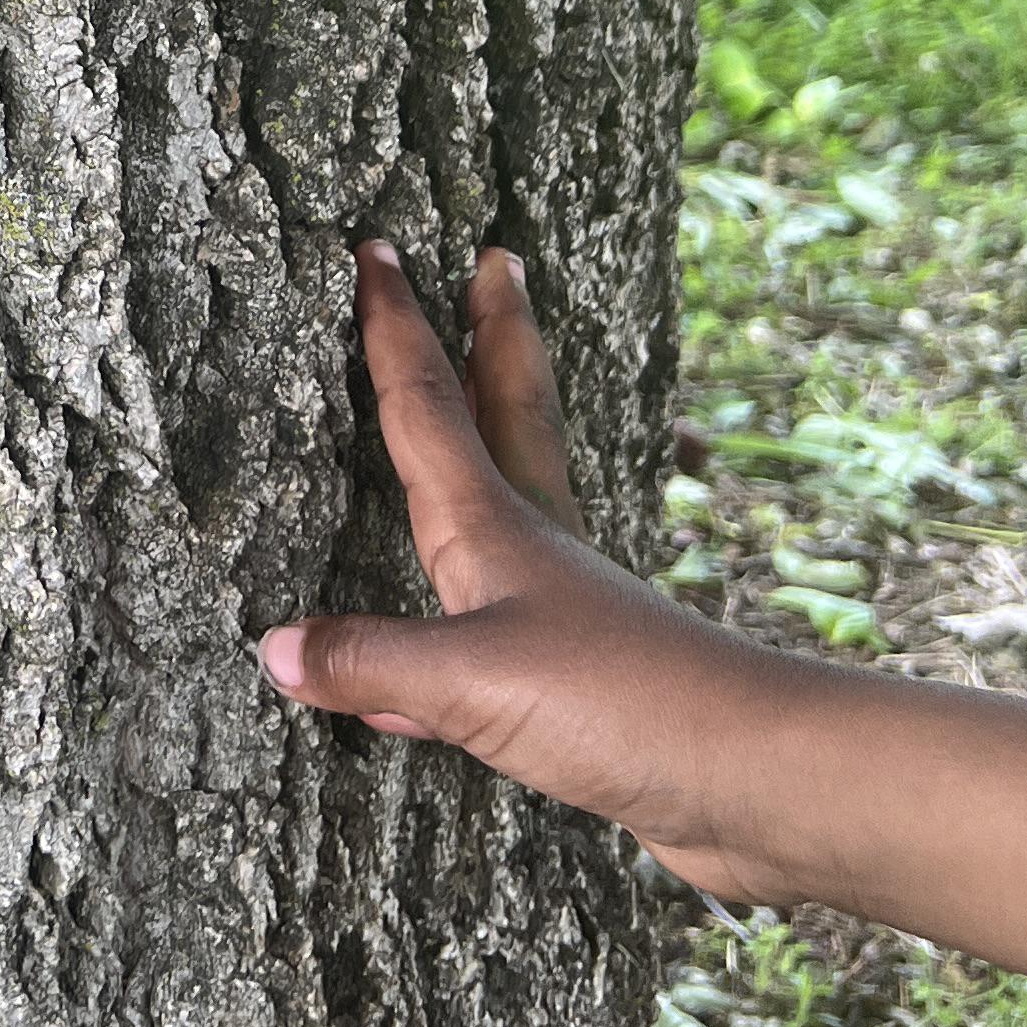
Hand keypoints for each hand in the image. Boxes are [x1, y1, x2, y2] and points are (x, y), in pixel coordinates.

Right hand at [258, 241, 788, 899]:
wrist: (751, 775)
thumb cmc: (620, 703)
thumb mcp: (474, 682)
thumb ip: (372, 660)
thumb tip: (274, 646)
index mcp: (495, 527)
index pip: (428, 405)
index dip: (396, 328)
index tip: (378, 251)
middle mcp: (532, 545)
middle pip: (506, 413)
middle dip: (492, 334)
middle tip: (498, 260)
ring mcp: (563, 606)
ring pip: (515, 497)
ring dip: (494, 434)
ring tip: (478, 399)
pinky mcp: (582, 678)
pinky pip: (494, 622)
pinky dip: (446, 620)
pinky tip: (395, 686)